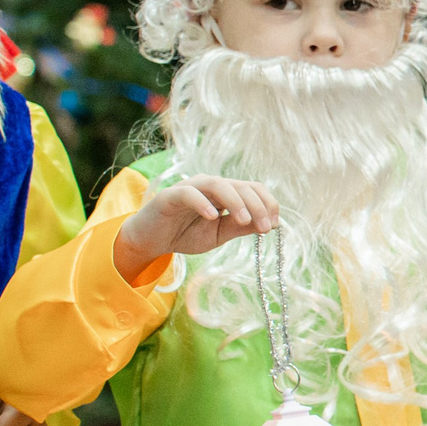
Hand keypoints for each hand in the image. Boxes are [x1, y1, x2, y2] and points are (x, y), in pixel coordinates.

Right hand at [113, 179, 279, 282]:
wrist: (152, 241)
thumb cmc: (186, 234)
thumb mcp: (219, 234)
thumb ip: (241, 227)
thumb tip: (272, 224)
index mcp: (225, 193)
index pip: (253, 188)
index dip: (267, 203)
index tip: (274, 224)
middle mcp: (210, 186)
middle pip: (241, 185)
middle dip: (257, 206)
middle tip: (265, 228)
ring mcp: (190, 188)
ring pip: (218, 184)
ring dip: (236, 201)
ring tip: (244, 221)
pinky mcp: (170, 195)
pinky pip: (189, 193)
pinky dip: (202, 203)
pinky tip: (213, 217)